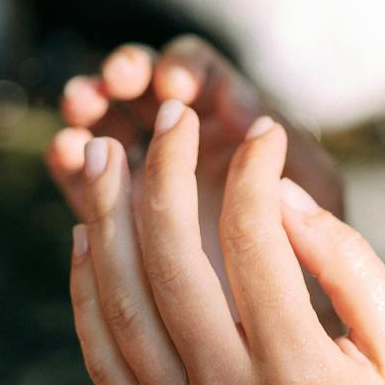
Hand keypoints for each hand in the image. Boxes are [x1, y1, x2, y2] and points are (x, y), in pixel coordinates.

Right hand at [46, 36, 345, 308]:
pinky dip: (71, 162)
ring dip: (89, 103)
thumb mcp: (314, 186)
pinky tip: (66, 153)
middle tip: (117, 79)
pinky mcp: (116, 215)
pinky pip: (85, 181)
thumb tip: (241, 103)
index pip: (197, 68)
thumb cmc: (317, 242)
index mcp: (230, 113)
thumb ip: (286, 143)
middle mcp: (183, 135)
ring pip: (106, 120)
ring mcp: (144, 171)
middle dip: (126, 71)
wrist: (293, 317)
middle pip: (142, 82)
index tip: (178, 89)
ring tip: (81, 105)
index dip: (182, 67)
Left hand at [69, 107, 384, 384]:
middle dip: (164, 171)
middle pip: (172, 260)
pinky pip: (101, 356)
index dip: (256, 171)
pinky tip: (85, 236)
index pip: (257, 241)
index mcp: (300, 371)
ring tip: (104, 153)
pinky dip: (85, 291)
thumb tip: (284, 196)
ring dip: (105, 218)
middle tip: (169, 116)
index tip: (265, 130)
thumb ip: (352, 268)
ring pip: (121, 302)